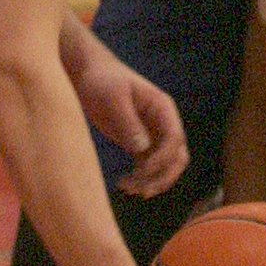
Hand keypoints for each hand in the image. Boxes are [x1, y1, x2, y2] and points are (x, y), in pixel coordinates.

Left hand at [68, 48, 187, 198]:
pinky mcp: (138, 143)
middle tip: (141, 190)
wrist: (88, 74)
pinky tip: (124, 185)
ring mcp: (152, 134)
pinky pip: (149, 167)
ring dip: (152, 182)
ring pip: (165, 166)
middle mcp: (163, 123)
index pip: (175, 139)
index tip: (141, 171)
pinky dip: (141, 179)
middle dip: (163, 177)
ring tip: (127, 189)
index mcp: (163, 108)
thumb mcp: (113, 98)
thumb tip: (143, 149)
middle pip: (177, 157)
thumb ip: (129, 122)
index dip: (163, 159)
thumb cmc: (101, 80)